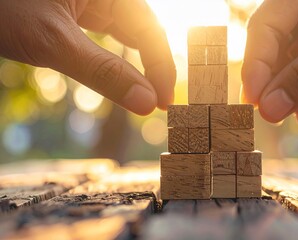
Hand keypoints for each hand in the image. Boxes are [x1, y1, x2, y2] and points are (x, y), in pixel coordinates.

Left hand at [0, 0, 175, 114]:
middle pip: (144, 30)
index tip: (163, 101)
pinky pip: (110, 32)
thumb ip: (103, 73)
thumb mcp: (54, 42)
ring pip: (129, 32)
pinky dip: (118, 56)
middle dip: (154, 66)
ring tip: (147, 90)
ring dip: (140, 62)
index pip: (150, 29)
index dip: (161, 67)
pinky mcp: (80, 8)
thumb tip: (145, 102)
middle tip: (157, 100)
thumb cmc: (2, 8)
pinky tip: (125, 71)